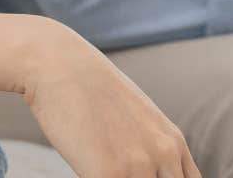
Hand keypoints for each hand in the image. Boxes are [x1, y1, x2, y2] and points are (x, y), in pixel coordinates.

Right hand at [22, 23, 198, 177]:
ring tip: (98, 165)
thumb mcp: (137, 118)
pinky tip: (86, 167)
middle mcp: (164, 155)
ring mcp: (139, 166)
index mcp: (173, 143)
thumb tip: (148, 171)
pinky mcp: (109, 174)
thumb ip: (151, 149)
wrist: (59, 66)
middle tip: (118, 170)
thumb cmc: (92, 92)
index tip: (146, 175)